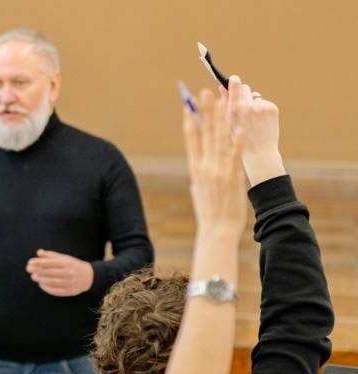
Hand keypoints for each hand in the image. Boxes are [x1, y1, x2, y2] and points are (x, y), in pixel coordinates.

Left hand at [25, 250, 93, 296]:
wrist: (90, 276)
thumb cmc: (73, 265)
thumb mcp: (65, 257)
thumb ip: (51, 255)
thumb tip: (38, 252)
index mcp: (67, 262)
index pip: (50, 262)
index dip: (38, 263)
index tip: (29, 263)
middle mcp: (69, 272)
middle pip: (50, 273)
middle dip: (38, 271)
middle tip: (29, 270)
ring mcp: (69, 283)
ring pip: (52, 282)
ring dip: (41, 280)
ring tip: (33, 277)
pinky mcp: (70, 291)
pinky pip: (56, 291)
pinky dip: (47, 288)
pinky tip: (41, 285)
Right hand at [184, 88, 247, 234]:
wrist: (217, 229)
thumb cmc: (209, 211)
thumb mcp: (198, 189)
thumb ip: (199, 172)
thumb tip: (197, 161)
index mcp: (195, 168)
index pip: (191, 139)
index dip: (189, 120)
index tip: (187, 104)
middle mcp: (204, 166)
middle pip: (204, 134)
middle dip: (204, 111)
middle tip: (204, 92)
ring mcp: (218, 171)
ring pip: (219, 139)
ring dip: (220, 118)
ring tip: (221, 101)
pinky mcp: (232, 177)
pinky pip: (234, 156)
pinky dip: (236, 141)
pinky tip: (238, 127)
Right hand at [225, 75, 284, 185]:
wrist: (259, 153)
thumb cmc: (238, 140)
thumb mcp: (228, 123)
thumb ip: (225, 103)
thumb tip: (222, 87)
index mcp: (236, 109)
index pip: (236, 86)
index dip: (234, 81)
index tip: (233, 79)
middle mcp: (250, 106)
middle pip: (246, 88)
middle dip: (242, 93)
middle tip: (241, 103)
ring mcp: (263, 107)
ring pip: (255, 97)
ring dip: (253, 104)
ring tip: (251, 120)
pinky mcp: (272, 109)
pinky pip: (264, 103)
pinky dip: (262, 110)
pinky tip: (260, 122)